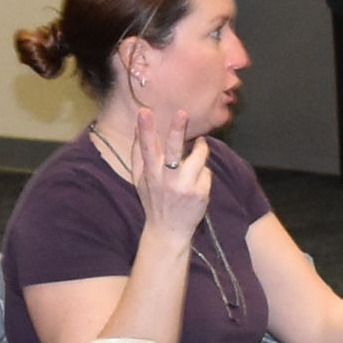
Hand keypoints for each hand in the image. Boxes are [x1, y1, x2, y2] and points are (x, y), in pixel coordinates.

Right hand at [132, 104, 216, 245]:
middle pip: (174, 150)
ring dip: (200, 147)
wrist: (168, 231)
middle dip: (177, 130)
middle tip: (181, 113)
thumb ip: (137, 154)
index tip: (144, 111)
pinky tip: (196, 183)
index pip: (146, 148)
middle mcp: (167, 180)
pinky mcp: (200, 193)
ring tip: (199, 145)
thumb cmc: (153, 200)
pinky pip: (206, 172)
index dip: (144, 129)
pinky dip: (202, 174)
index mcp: (151, 174)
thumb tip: (136, 127)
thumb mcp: (139, 180)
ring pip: (199, 156)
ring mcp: (185, 187)